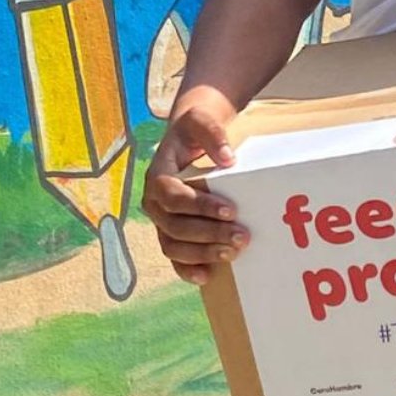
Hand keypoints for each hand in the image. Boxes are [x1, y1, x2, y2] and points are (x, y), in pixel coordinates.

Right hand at [142, 91, 248, 284]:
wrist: (189, 135)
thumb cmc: (195, 128)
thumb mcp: (201, 120)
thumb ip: (211, 133)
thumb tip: (227, 158)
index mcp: (157, 175)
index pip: (172, 195)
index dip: (198, 205)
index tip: (230, 209)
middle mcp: (154, 202)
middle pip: (174, 225)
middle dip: (208, 233)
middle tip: (241, 236)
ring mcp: (161, 221)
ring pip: (173, 245)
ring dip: (202, 253)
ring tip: (232, 253)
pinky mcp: (170, 233)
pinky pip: (174, 257)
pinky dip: (188, 269)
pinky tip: (207, 276)